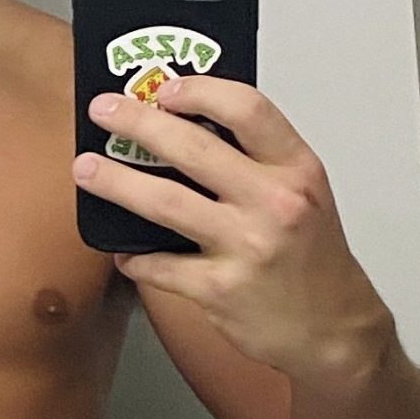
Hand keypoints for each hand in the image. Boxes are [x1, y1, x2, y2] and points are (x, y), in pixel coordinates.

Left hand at [73, 74, 390, 382]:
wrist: (334, 329)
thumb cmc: (313, 259)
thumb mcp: (304, 194)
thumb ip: (257, 160)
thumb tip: (188, 125)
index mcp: (297, 170)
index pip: (247, 109)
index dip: (200, 91)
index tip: (165, 89)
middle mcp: (274, 202)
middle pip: (192, 148)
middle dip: (137, 122)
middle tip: (103, 111)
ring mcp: (245, 246)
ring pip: (163, 202)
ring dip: (115, 182)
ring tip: (86, 169)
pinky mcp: (218, 289)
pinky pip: (158, 265)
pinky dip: (133, 257)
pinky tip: (121, 251)